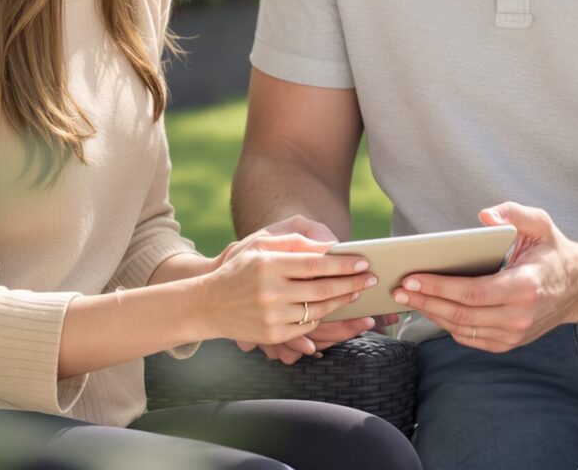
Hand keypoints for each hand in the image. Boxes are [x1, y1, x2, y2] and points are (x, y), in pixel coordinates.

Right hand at [224, 216, 398, 363]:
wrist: (207, 304)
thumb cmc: (238, 269)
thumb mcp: (259, 246)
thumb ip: (293, 243)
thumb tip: (329, 245)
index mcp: (268, 265)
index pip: (315, 264)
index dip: (342, 264)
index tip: (363, 262)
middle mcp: (270, 291)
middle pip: (322, 289)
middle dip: (351, 284)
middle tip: (370, 279)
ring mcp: (271, 316)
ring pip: (318, 310)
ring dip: (342, 302)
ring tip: (356, 292)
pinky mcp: (272, 335)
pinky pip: (306, 327)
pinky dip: (321, 317)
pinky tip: (331, 308)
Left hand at [391, 202, 577, 352]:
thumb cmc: (553, 252)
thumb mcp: (540, 223)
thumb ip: (514, 213)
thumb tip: (484, 217)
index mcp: (525, 287)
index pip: (472, 293)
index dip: (438, 287)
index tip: (411, 278)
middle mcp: (519, 316)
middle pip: (461, 314)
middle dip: (425, 301)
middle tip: (398, 289)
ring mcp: (514, 334)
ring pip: (462, 329)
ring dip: (432, 314)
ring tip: (408, 299)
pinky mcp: (509, 343)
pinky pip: (470, 338)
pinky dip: (447, 325)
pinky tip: (431, 309)